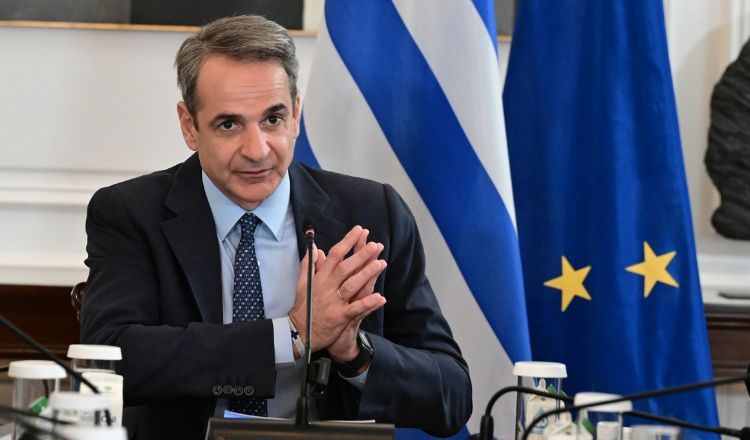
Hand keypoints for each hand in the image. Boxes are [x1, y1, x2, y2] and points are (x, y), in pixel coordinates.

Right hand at [289, 226, 386, 353]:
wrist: (298, 334)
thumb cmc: (303, 308)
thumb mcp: (302, 284)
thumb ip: (308, 265)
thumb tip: (314, 248)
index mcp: (320, 278)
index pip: (335, 255)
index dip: (347, 241)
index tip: (359, 230)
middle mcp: (327, 288)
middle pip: (345, 268)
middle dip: (361, 255)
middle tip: (375, 245)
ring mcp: (333, 302)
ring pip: (352, 285)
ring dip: (367, 274)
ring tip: (381, 264)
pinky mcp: (339, 317)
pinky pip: (355, 309)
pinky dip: (368, 303)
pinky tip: (380, 297)